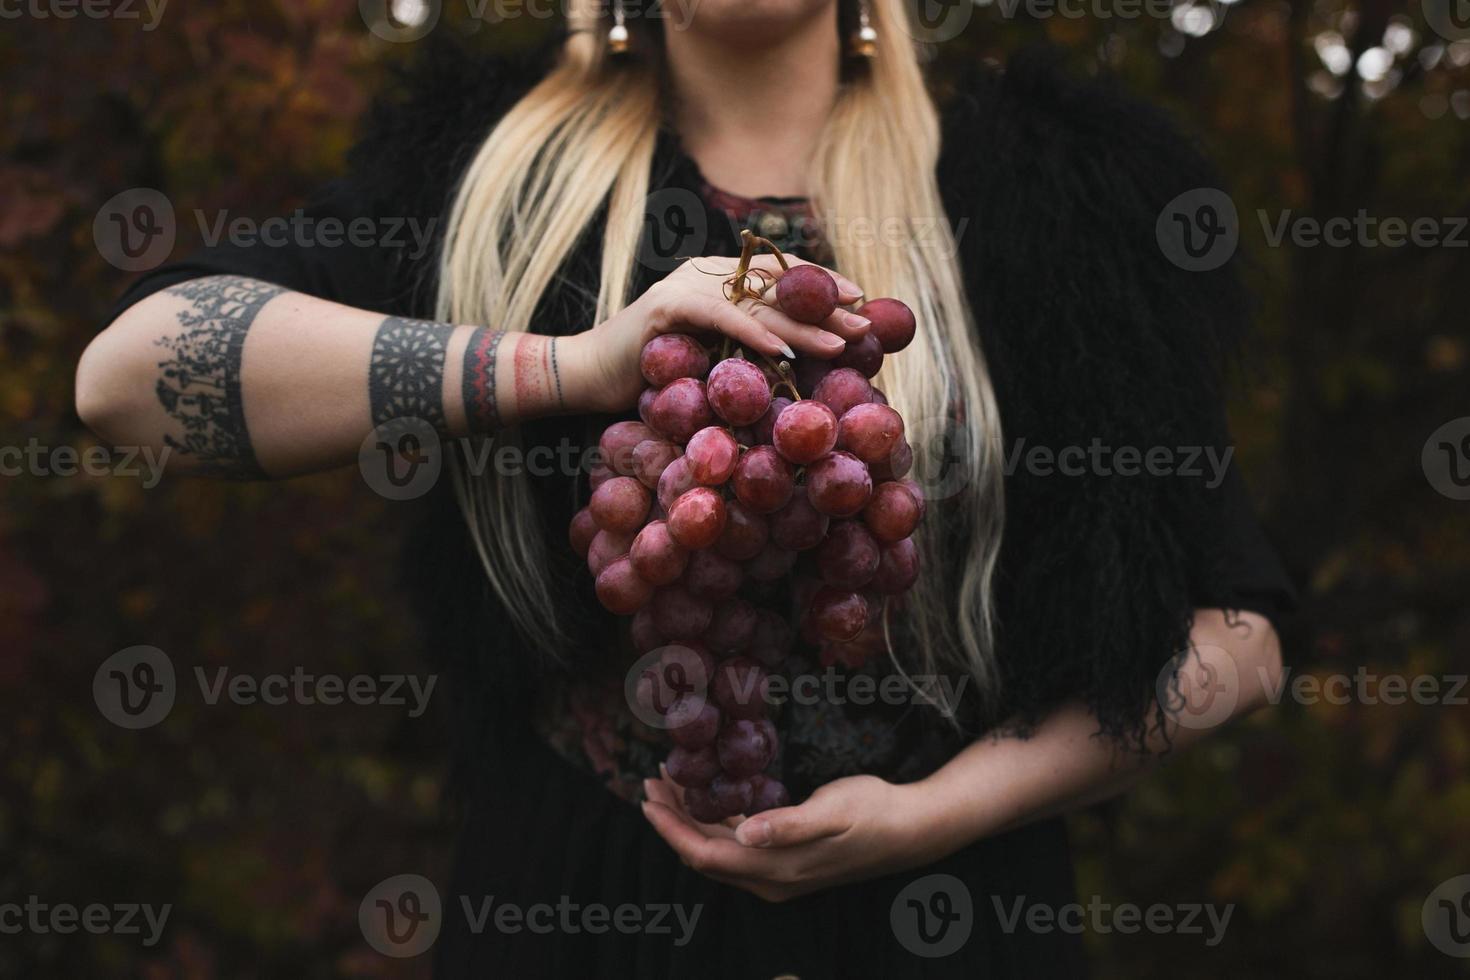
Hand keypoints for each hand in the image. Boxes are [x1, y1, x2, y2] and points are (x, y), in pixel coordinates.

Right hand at [562, 255, 869, 414]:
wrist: (588, 377)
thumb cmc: (651, 375)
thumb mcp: (709, 357)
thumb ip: (746, 349)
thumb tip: (803, 362)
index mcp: (719, 279)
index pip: (782, 274)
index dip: (823, 285)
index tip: (862, 302)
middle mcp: (705, 274)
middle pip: (778, 287)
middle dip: (826, 306)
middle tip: (866, 324)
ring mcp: (686, 287)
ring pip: (758, 303)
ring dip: (803, 325)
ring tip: (840, 343)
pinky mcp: (668, 308)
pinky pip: (722, 318)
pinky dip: (754, 333)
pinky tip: (783, 349)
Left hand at [642, 768, 946, 902]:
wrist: (910, 831)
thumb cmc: (873, 812)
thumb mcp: (833, 810)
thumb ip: (788, 825)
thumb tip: (745, 834)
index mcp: (775, 870)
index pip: (704, 854)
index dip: (672, 828)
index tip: (649, 798)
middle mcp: (769, 881)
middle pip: (704, 854)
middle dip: (674, 819)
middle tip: (653, 779)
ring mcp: (777, 876)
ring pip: (718, 850)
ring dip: (691, 818)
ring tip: (672, 781)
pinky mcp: (786, 864)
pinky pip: (736, 848)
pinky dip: (715, 821)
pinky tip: (711, 796)